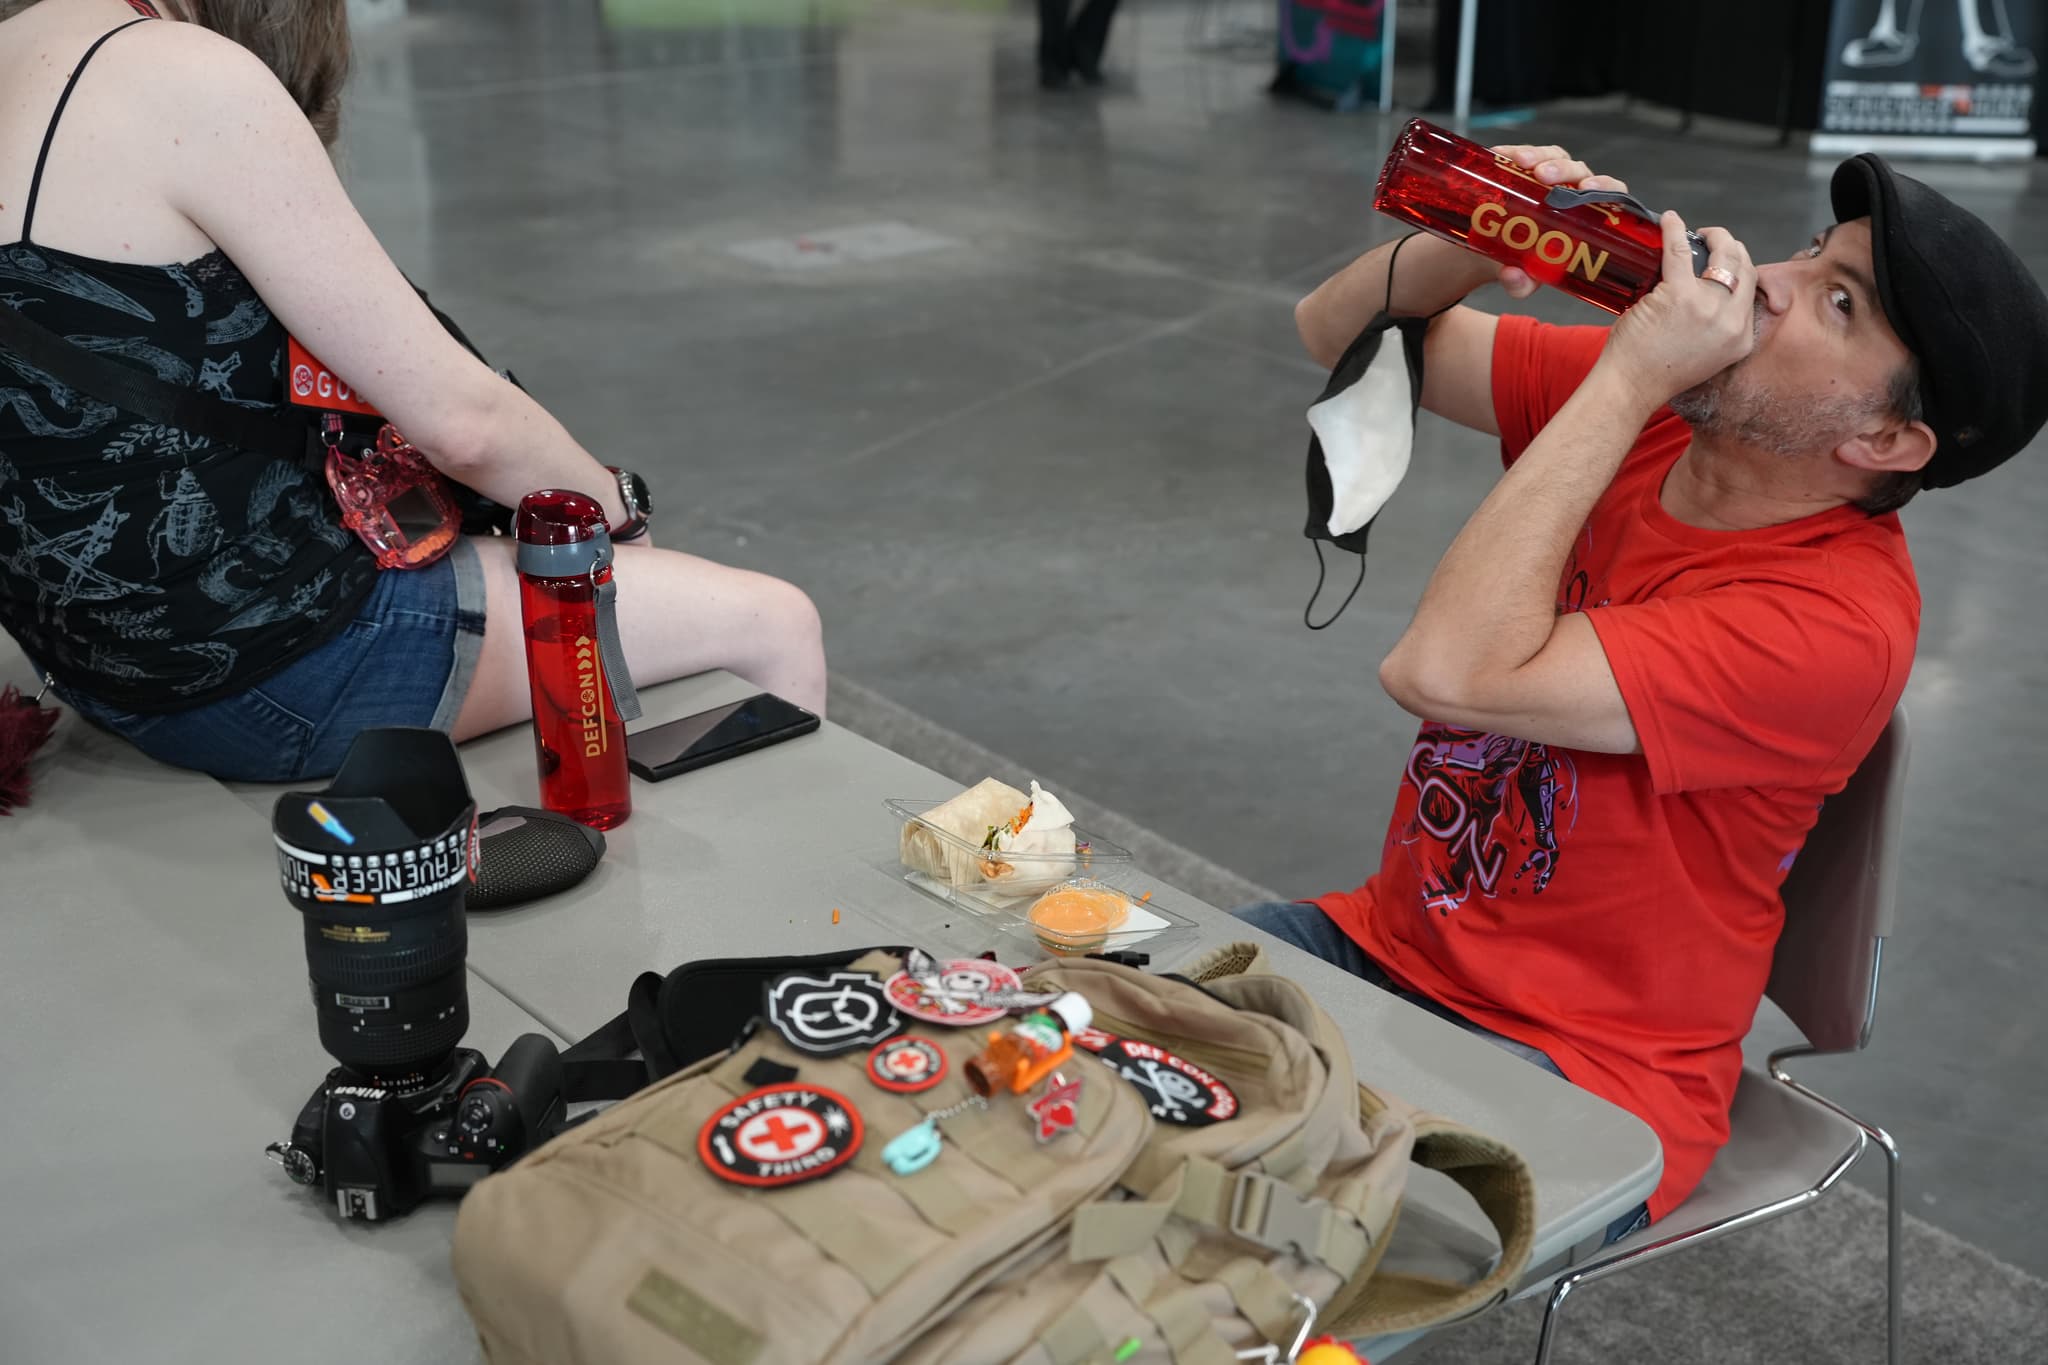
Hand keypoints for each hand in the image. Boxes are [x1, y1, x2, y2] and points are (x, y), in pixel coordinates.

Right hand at [1487, 144, 1629, 299]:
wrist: (1496, 251)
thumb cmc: (1525, 260)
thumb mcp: (1526, 277)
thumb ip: (1523, 283)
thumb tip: (1512, 277)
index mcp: (1586, 214)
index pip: (1608, 193)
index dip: (1604, 186)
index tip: (1589, 188)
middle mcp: (1572, 190)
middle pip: (1578, 171)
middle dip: (1563, 170)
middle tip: (1543, 176)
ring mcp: (1548, 176)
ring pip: (1553, 156)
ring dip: (1538, 156)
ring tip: (1520, 162)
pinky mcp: (1522, 169)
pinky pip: (1522, 154)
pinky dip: (1511, 152)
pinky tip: (1499, 155)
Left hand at [1596, 214, 1754, 408]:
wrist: (1631, 387)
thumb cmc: (1657, 372)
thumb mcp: (1705, 354)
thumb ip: (1715, 328)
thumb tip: (1709, 296)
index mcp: (1741, 337)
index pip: (1751, 289)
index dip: (1739, 268)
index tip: (1723, 261)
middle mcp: (1731, 321)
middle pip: (1744, 267)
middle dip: (1731, 247)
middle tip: (1711, 240)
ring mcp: (1708, 306)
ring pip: (1723, 255)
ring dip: (1713, 236)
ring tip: (1696, 232)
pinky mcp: (1679, 295)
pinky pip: (1681, 250)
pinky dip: (1675, 231)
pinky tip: (1670, 220)